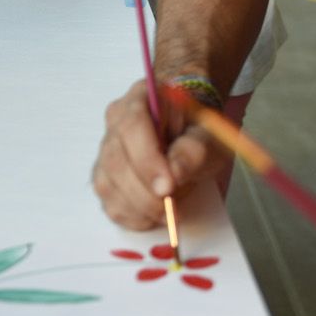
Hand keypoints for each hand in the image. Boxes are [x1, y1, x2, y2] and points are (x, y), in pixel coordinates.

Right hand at [91, 78, 230, 229]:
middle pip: (115, 160)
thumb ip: (195, 148)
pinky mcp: (107, 175)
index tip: (168, 186)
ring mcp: (106, 149)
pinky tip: (154, 215)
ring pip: (107, 184)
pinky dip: (132, 216)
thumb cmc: (199, 126)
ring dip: (139, 207)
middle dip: (144, 192)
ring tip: (171, 209)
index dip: (147, 160)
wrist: (192, 128)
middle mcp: (116, 121)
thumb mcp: (210, 133)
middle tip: (172, 209)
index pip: (132, 127)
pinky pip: (109, 202)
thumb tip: (175, 173)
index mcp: (140, 98)